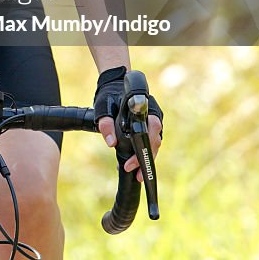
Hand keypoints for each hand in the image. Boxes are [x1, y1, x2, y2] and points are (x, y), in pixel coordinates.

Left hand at [93, 66, 163, 181]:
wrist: (114, 85)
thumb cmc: (109, 95)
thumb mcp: (102, 107)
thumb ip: (105, 123)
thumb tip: (110, 143)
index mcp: (147, 109)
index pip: (151, 131)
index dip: (144, 149)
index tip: (132, 163)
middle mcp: (154, 116)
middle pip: (155, 142)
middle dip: (146, 160)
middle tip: (135, 174)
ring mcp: (154, 123)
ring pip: (154, 145)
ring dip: (145, 159)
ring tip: (134, 173)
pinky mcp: (150, 128)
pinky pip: (150, 143)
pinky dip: (143, 153)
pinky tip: (133, 164)